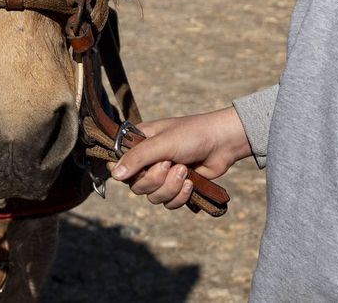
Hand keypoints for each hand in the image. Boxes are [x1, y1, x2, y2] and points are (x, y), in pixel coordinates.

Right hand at [110, 107, 252, 209]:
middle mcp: (148, 161)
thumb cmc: (192, 134)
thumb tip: (114, 175)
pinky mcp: (178, 188)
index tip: (138, 170)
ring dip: (170, 187)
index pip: (120, 165)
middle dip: (155, 179)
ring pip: (153, 197)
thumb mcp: (162, 143)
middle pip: (137, 186)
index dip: (127, 172)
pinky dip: (180, 196)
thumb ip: (137, 158)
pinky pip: (169, 203)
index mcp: (139, 143)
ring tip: (185, 171)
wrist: (223, 143)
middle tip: (170, 164)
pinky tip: (191, 183)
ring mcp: (163, 176)